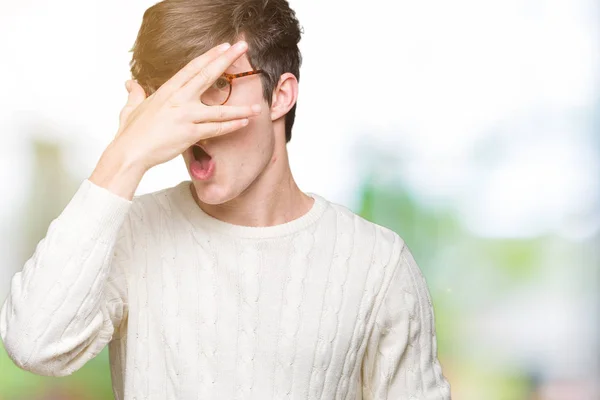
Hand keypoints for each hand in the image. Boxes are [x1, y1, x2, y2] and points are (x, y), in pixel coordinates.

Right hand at [113, 40, 260, 171]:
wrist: (130, 152)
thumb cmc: (131, 133)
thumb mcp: (131, 108)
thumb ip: (136, 94)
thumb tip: (130, 84)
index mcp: (167, 91)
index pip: (192, 68)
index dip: (210, 55)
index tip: (224, 46)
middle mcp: (179, 99)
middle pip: (207, 75)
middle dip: (226, 60)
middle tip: (242, 47)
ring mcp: (186, 116)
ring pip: (219, 110)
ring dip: (240, 108)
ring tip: (257, 106)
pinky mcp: (190, 134)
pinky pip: (216, 130)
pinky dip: (231, 126)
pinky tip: (245, 123)